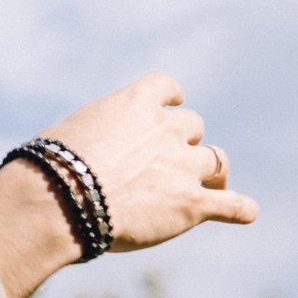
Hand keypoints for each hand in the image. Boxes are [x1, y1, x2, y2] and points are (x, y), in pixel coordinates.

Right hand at [38, 72, 255, 251]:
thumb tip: (84, 152)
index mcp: (135, 103)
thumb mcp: (70, 133)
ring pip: (217, 159)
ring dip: (214, 170)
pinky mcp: (192, 204)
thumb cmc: (52, 165)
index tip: (172, 104)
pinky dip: (241, 208)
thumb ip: (94, 135)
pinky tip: (245, 211)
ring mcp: (183, 166)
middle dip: (185, 141)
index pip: (166, 87)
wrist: (63, 198)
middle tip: (170, 162)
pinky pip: (233, 206)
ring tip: (214, 183)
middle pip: (193, 126)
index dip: (171, 98)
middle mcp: (166, 129)